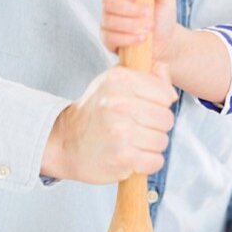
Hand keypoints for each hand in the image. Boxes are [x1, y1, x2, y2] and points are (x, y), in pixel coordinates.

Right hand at [41, 64, 177, 182]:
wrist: (65, 142)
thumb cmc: (95, 111)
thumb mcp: (113, 82)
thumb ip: (144, 74)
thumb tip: (163, 69)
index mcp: (119, 80)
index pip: (165, 94)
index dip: (159, 103)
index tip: (144, 107)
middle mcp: (119, 104)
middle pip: (167, 119)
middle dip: (156, 126)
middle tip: (136, 127)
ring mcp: (121, 132)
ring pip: (162, 141)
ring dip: (151, 145)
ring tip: (131, 141)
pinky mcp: (123, 157)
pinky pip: (155, 161)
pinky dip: (147, 163)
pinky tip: (131, 156)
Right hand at [100, 0, 177, 69]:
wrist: (165, 40)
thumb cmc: (162, 14)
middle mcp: (110, 4)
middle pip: (108, 2)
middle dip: (129, 9)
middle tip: (148, 13)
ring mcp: (107, 22)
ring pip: (110, 20)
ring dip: (131, 24)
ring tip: (149, 27)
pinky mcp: (108, 39)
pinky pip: (110, 38)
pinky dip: (127, 38)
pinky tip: (142, 38)